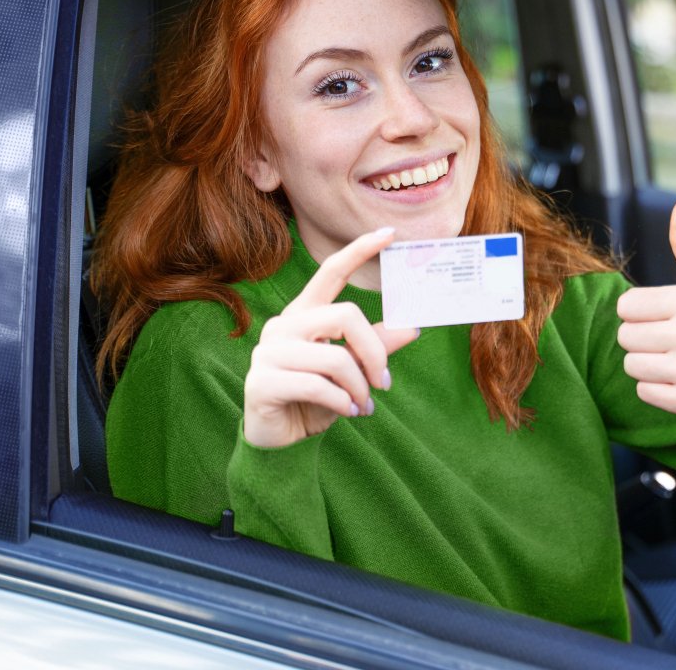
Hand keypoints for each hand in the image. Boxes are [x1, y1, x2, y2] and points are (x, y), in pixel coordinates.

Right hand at [243, 227, 419, 447]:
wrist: (283, 441)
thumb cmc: (317, 399)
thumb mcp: (352, 370)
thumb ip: (376, 346)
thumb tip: (414, 326)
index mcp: (304, 314)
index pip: (331, 272)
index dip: (359, 250)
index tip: (390, 234)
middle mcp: (283, 325)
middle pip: (344, 315)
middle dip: (374, 352)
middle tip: (384, 382)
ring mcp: (268, 351)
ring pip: (334, 357)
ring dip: (359, 387)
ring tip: (363, 406)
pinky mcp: (261, 382)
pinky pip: (316, 385)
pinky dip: (342, 402)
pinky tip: (347, 412)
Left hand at [616, 198, 675, 435]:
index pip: (627, 306)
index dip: (638, 312)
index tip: (656, 316)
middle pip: (626, 336)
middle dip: (640, 338)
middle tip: (664, 339)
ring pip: (631, 365)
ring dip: (644, 364)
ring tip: (668, 359)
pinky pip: (644, 392)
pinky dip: (654, 388)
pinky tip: (675, 379)